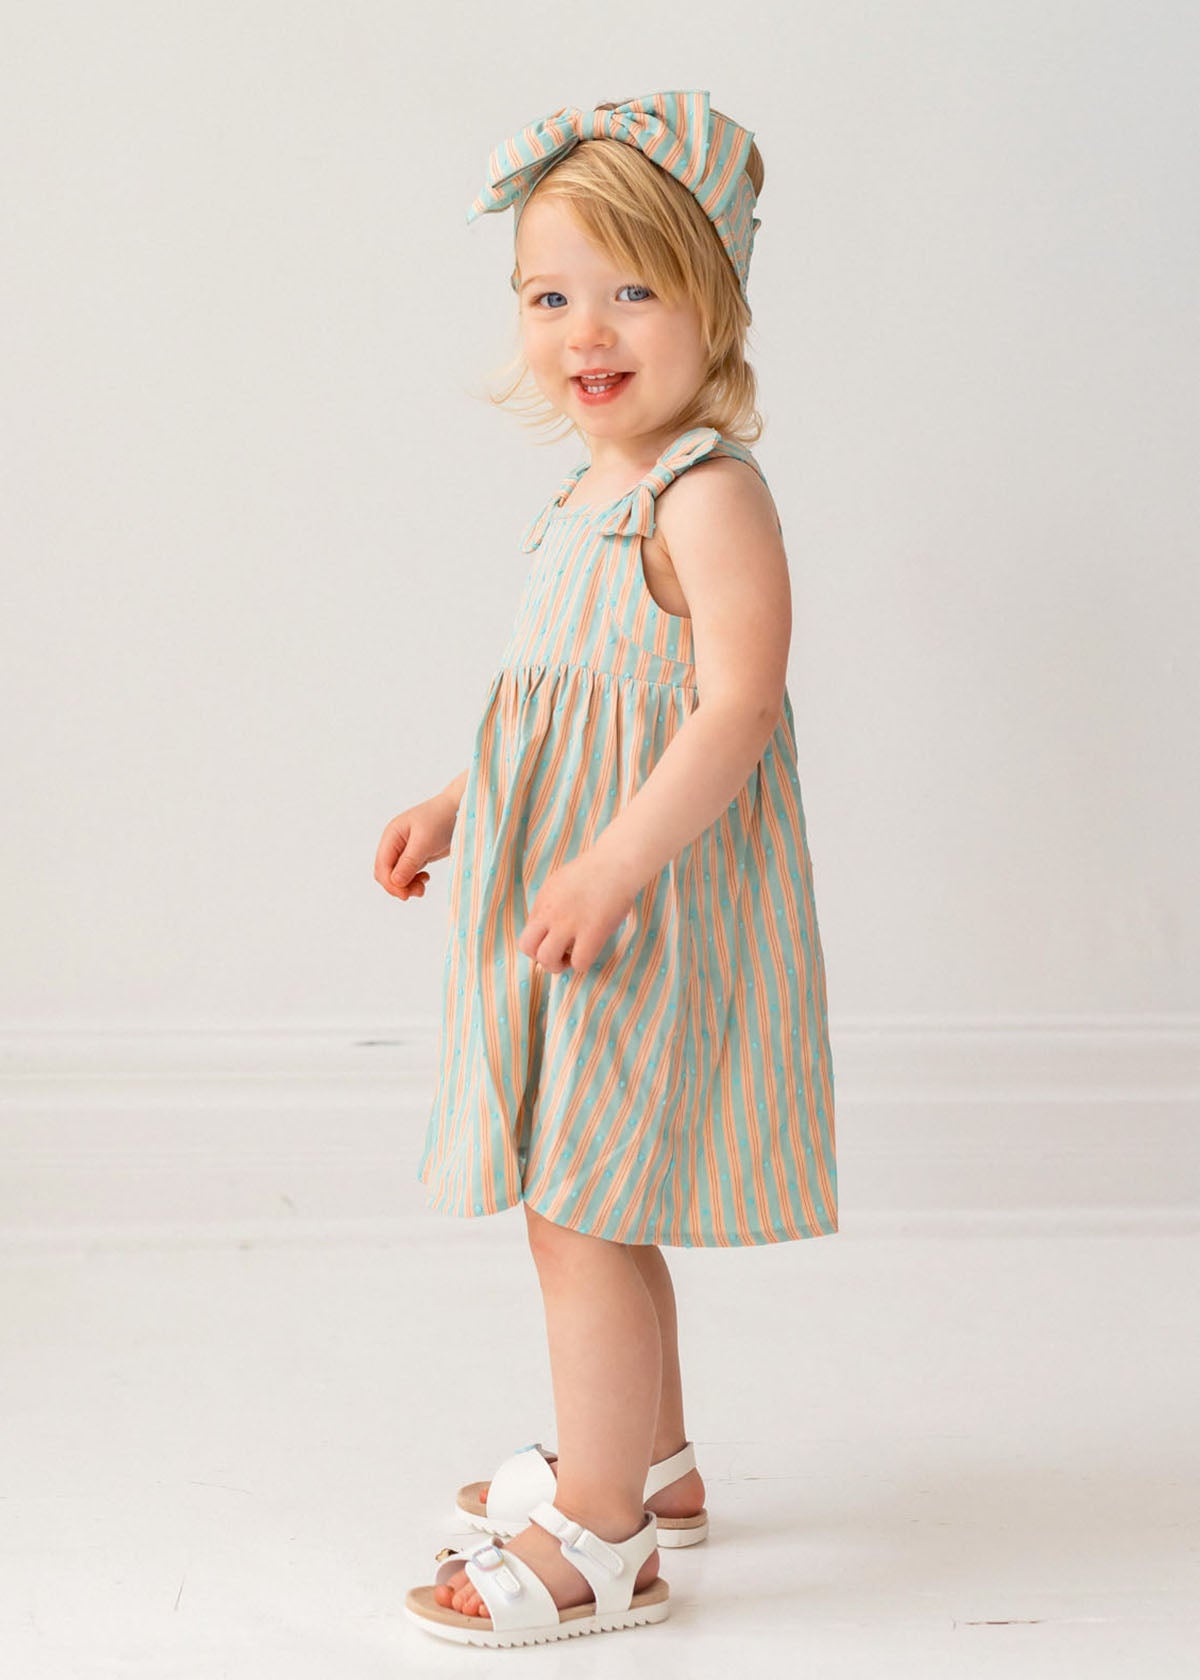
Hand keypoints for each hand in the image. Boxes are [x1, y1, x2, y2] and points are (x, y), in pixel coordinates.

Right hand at [374, 790, 457, 900]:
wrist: (460, 809)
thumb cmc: (441, 819)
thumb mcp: (424, 841)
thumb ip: (409, 862)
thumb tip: (395, 882)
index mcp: (391, 836)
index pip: (382, 866)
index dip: (390, 884)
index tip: (406, 895)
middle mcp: (395, 844)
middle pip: (386, 873)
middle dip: (398, 886)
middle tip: (418, 891)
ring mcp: (405, 850)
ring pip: (397, 876)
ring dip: (407, 885)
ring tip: (423, 887)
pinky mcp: (417, 856)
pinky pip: (408, 874)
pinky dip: (414, 881)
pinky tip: (426, 878)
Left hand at [517, 849, 640, 974]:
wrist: (616, 863)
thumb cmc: (593, 871)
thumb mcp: (558, 883)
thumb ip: (549, 906)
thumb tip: (546, 928)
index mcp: (542, 902)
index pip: (525, 935)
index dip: (538, 945)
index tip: (554, 942)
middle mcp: (551, 914)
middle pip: (527, 948)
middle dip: (540, 958)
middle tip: (559, 954)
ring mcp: (570, 924)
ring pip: (547, 959)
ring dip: (558, 965)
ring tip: (572, 956)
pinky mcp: (592, 932)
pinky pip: (579, 962)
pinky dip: (582, 964)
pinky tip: (589, 951)